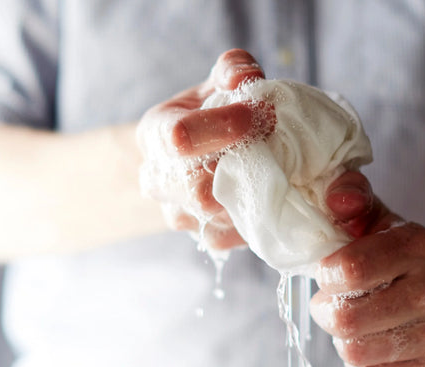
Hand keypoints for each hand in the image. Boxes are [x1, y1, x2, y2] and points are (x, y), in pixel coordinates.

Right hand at [137, 49, 267, 250]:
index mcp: (155, 134)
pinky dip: (252, 216)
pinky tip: (261, 194)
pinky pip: (230, 235)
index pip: (178, 139)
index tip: (255, 116)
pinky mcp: (206, 237)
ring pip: (216, 217)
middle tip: (269, 146)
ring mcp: (179, 214)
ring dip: (247, 194)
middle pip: (197, 190)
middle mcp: (158, 180)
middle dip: (239, 168)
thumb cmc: (217, 113)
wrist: (212, 155)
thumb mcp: (220, 81)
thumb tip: (245, 81)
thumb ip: (233, 70)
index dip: (219, 128)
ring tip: (266, 168)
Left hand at [310, 171, 424, 366]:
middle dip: (328, 313)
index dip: (326, 277)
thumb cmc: (383, 254)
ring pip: (356, 354)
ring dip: (343, 342)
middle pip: (347, 321)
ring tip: (356, 325)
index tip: (329, 274)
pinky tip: (371, 350)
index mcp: (418, 244)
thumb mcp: (365, 217)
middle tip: (334, 304)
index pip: (348, 270)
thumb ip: (347, 197)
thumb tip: (339, 199)